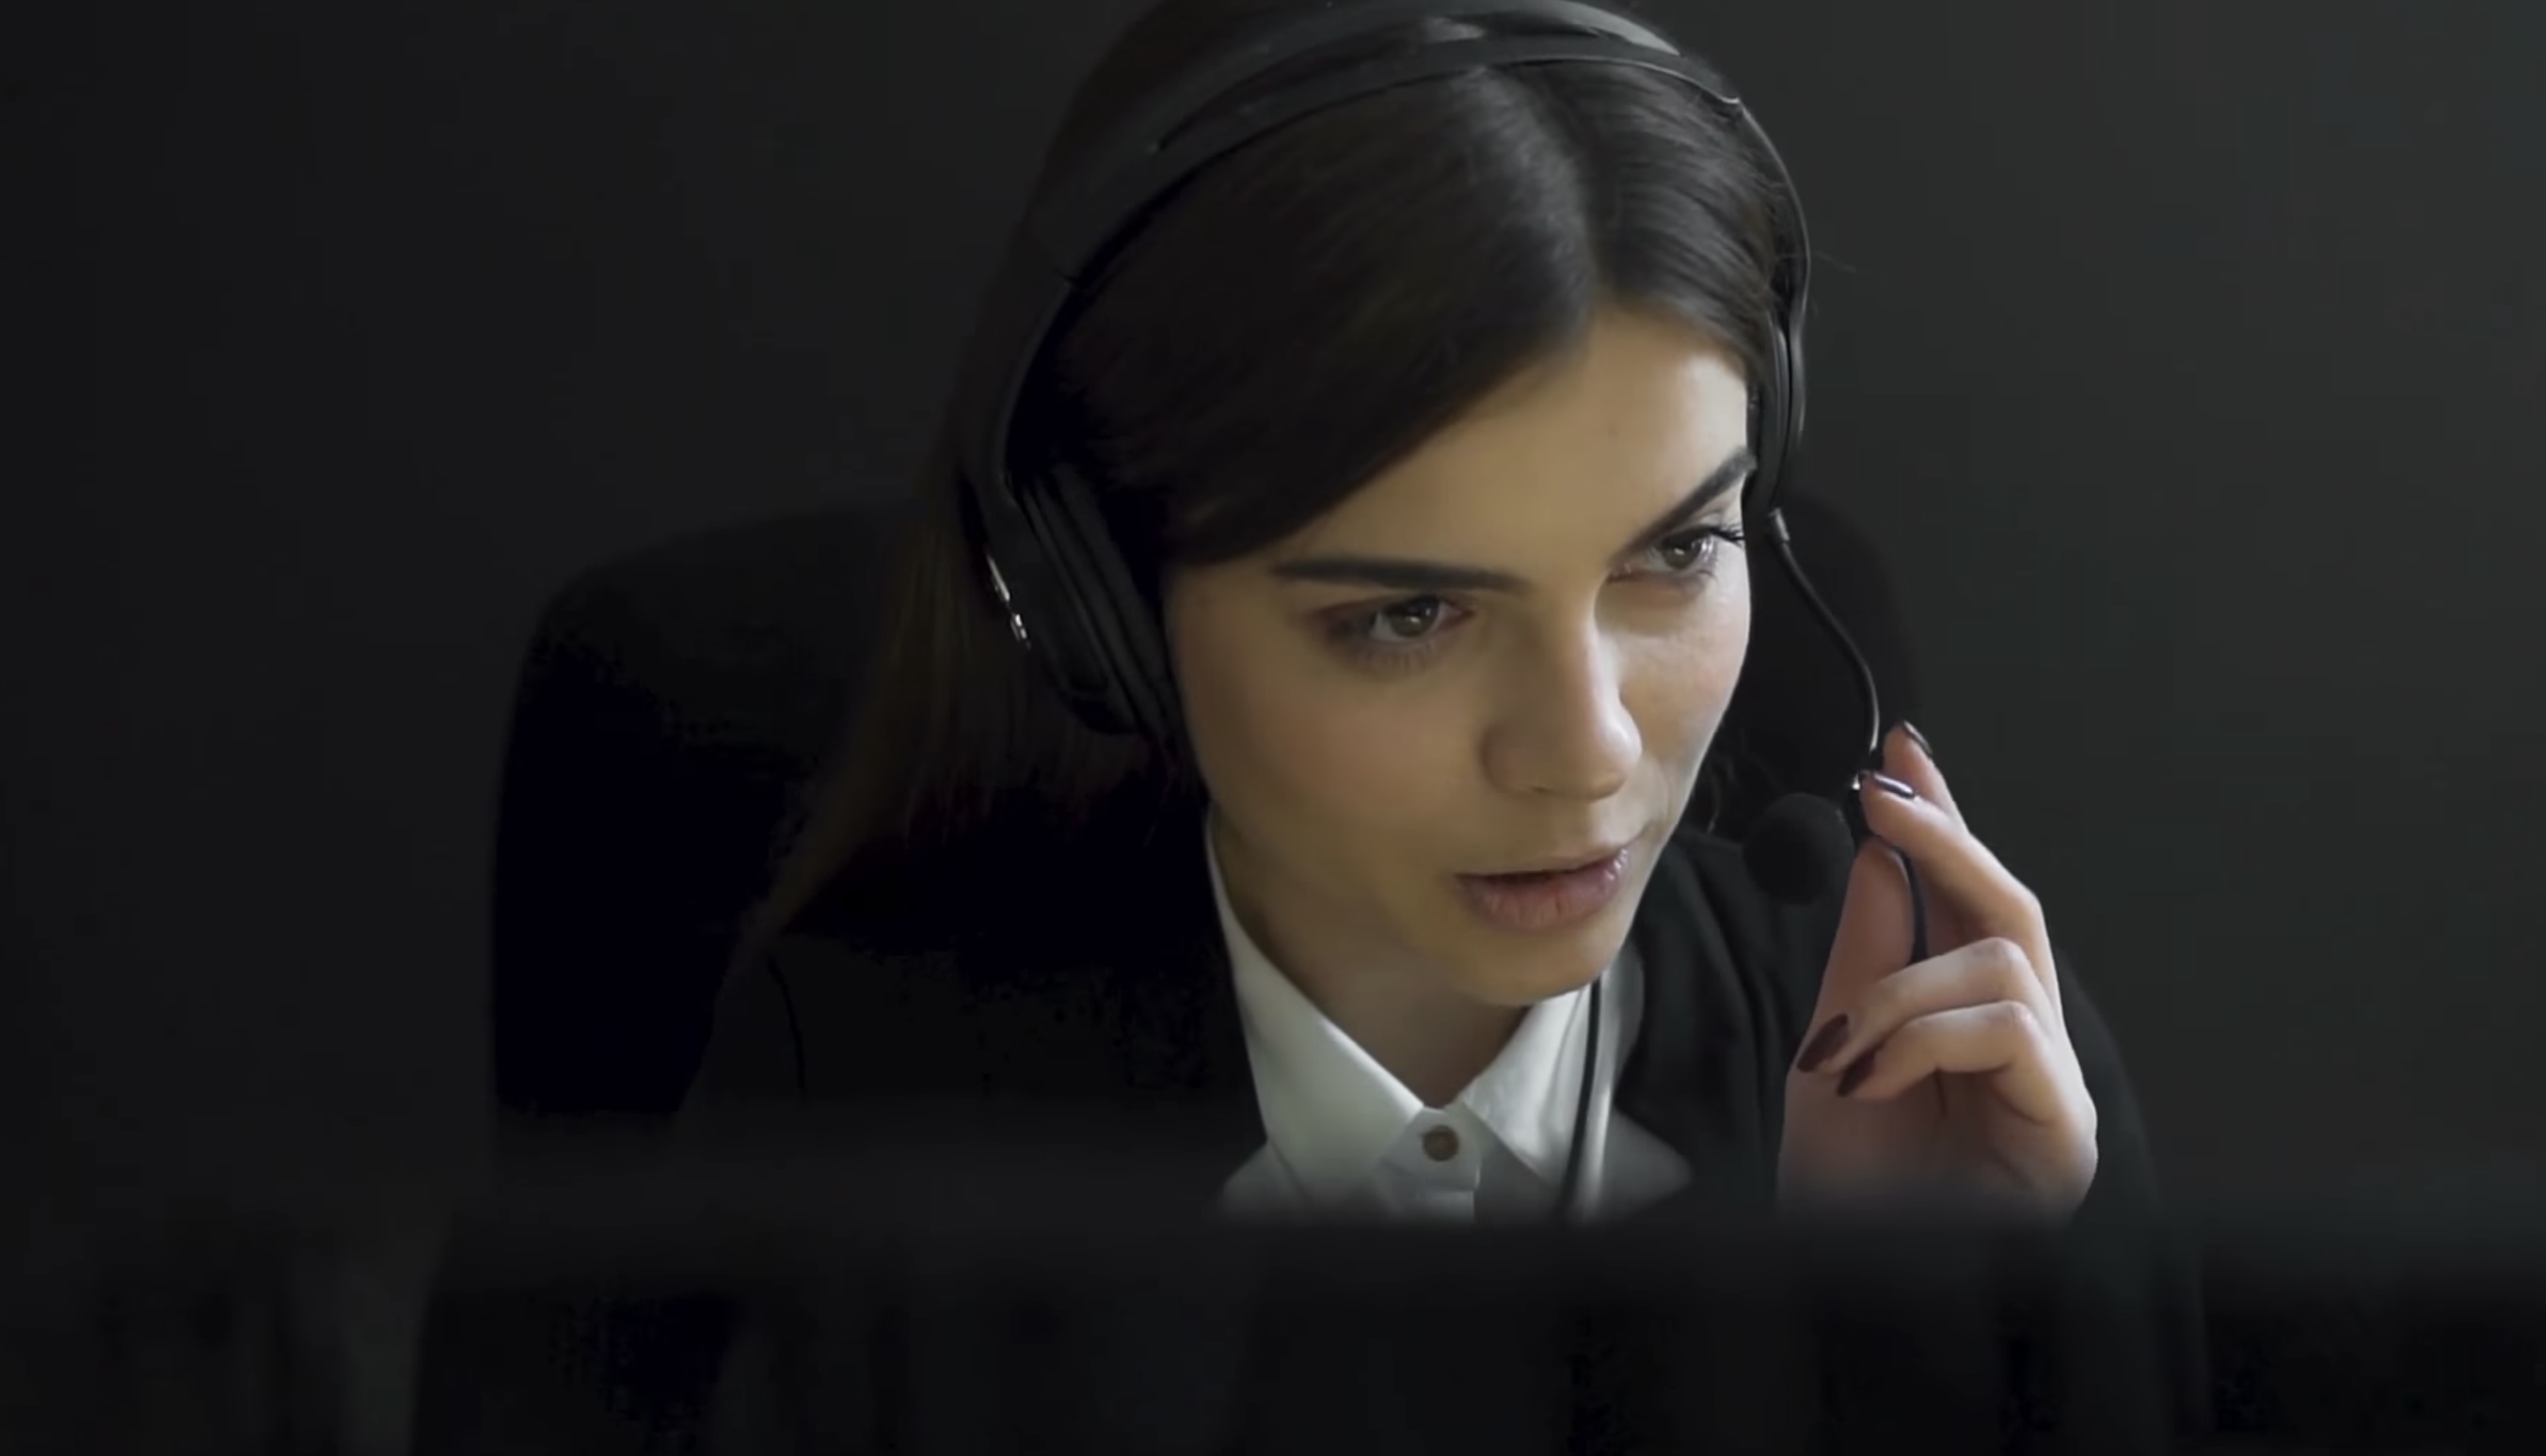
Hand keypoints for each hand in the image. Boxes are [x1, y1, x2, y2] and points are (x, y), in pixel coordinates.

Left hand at [1777, 724, 2097, 1218]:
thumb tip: (1885, 851)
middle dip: (1946, 838)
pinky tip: (1872, 1078)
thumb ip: (1865, 956)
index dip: (1942, 824)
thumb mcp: (1832, 1051)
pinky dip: (1926, 1036)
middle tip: (1884, 792)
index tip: (1902, 753)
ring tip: (1846, 1052)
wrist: (1830, 1289)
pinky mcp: (2064, 1132)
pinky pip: (2010, 1026)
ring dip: (1902, 989)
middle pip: (2008, 908)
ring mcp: (2048, 1087)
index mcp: (1959, 1023)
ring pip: (1999, 961)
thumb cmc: (1844, 1194)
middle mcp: (2017, 1047)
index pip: (1964, 903)